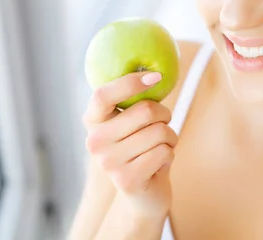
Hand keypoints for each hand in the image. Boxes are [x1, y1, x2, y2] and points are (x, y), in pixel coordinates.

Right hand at [82, 71, 177, 218]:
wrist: (143, 194)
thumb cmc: (141, 146)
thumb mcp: (132, 121)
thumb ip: (135, 99)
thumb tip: (154, 69)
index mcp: (92, 120)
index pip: (103, 94)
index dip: (130, 82)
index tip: (155, 76)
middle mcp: (94, 141)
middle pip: (144, 111)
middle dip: (165, 114)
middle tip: (163, 121)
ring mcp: (108, 162)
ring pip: (159, 131)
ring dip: (170, 136)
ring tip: (161, 145)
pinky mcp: (127, 180)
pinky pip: (164, 152)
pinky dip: (170, 153)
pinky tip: (159, 162)